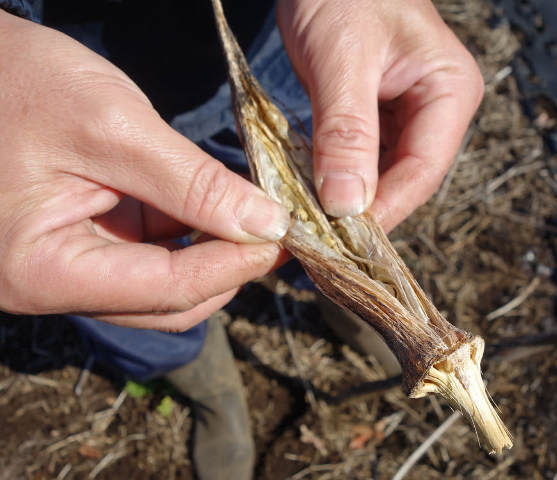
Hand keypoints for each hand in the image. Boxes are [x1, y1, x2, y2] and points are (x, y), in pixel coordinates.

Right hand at [0, 11, 289, 330]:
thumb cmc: (17, 81)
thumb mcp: (114, 127)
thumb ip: (194, 185)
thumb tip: (266, 226)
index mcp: (45, 270)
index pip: (168, 290)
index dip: (236, 265)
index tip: (285, 237)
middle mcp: (51, 284)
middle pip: (168, 300)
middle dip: (228, 267)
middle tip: (276, 231)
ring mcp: (65, 267)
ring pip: (162, 280)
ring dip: (212, 250)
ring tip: (255, 214)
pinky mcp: (79, 242)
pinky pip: (145, 253)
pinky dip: (187, 231)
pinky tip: (216, 202)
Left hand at [277, 0, 483, 230]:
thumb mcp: (342, 60)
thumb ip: (347, 132)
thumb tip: (346, 207)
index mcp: (449, 91)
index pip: (422, 170)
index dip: (383, 210)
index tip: (341, 242)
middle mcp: (435, 108)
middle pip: (403, 179)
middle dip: (363, 211)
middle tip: (321, 244)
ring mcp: (406, 113)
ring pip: (379, 174)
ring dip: (345, 199)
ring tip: (311, 226)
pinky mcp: (376, 115)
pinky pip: (359, 158)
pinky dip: (333, 176)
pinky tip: (308, 192)